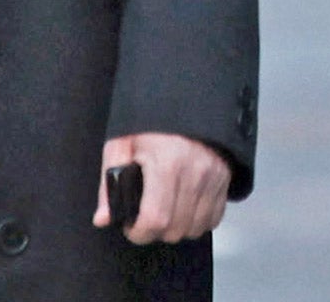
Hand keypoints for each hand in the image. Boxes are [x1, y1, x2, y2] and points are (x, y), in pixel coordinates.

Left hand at [93, 132, 231, 243]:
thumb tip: (103, 219)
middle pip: (176, 229)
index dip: (139, 232)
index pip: (156, 220)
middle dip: (156, 231)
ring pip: (196, 228)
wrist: (188, 98)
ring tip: (166, 211)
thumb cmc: (151, 121)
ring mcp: (215, 175)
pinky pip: (215, 218)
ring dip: (178, 228)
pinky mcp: (226, 177)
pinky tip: (184, 207)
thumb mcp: (122, 144)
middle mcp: (196, 171)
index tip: (131, 226)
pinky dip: (198, 221)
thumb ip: (110, 184)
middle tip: (146, 215)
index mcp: (168, 162)